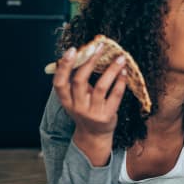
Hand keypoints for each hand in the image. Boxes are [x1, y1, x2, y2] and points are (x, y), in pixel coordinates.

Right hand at [52, 43, 127, 165]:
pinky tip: (124, 72)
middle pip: (80, 81)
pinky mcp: (107, 116)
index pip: (59, 82)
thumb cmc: (86, 111)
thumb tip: (83, 55)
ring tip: (120, 58)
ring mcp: (92, 112)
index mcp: (66, 101)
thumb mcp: (75, 99)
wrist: (95, 136)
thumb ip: (76, 82)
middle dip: (90, 61)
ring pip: (101, 87)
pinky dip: (120, 82)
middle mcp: (77, 107)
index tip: (73, 50)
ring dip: (111, 70)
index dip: (65, 66)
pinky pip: (115, 95)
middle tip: (99, 47)